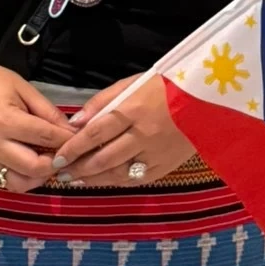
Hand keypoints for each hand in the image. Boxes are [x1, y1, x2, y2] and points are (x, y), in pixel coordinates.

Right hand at [0, 63, 70, 193]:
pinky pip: (7, 182)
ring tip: (49, 161)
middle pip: (34, 167)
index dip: (67, 139)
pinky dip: (24, 178)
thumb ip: (47, 110)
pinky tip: (32, 165)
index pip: (45, 137)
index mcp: (5, 120)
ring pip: (20, 183)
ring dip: (39, 177)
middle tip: (66, 152)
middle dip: (56, 162)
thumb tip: (70, 130)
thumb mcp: (22, 87)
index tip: (81, 138)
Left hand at [50, 75, 194, 185]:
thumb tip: (76, 122)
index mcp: (134, 110)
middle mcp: (143, 135)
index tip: (57, 156)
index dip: (74, 147)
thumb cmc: (165, 86)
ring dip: (94, 179)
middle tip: (61, 173)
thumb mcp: (132, 83)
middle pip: (104, 157)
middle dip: (79, 168)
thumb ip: (103, 102)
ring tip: (76, 180)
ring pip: (118, 173)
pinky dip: (117, 182)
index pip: (96, 132)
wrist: (207, 99)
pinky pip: (136, 180)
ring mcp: (156, 154)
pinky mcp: (166, 167)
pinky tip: (103, 181)